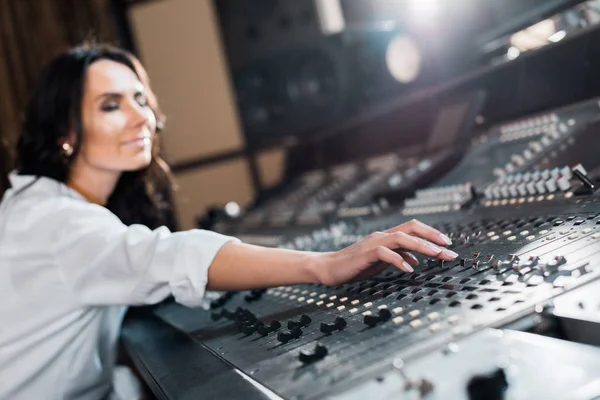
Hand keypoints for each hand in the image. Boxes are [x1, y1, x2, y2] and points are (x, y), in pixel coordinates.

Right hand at [310, 219, 457, 285]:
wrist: (330, 268)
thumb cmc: (355, 265)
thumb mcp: (382, 262)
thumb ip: (398, 257)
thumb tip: (416, 260)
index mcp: (387, 236)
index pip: (413, 228)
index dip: (432, 233)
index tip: (448, 244)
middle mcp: (382, 235)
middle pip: (412, 229)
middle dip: (433, 237)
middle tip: (450, 248)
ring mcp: (373, 243)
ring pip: (402, 238)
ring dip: (422, 246)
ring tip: (437, 255)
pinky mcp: (365, 253)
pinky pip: (385, 253)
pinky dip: (399, 259)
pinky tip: (409, 268)